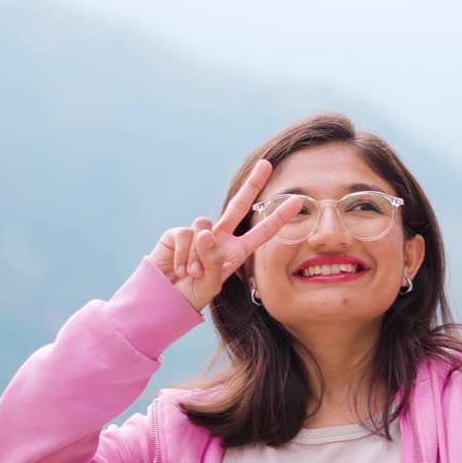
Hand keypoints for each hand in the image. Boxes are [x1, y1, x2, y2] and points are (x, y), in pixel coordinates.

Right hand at [148, 159, 300, 311]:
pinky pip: (186, 235)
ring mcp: (199, 234)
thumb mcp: (210, 283)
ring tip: (193, 273)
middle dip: (252, 184)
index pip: (262, 232)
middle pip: (238, 206)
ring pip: (205, 226)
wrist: (164, 299)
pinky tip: (180, 269)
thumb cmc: (192, 294)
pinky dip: (184, 255)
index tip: (297, 201)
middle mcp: (220, 239)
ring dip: (199, 254)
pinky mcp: (178, 234)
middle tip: (267, 164)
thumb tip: (205, 233)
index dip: (279, 218)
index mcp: (235, 252)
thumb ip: (212, 260)